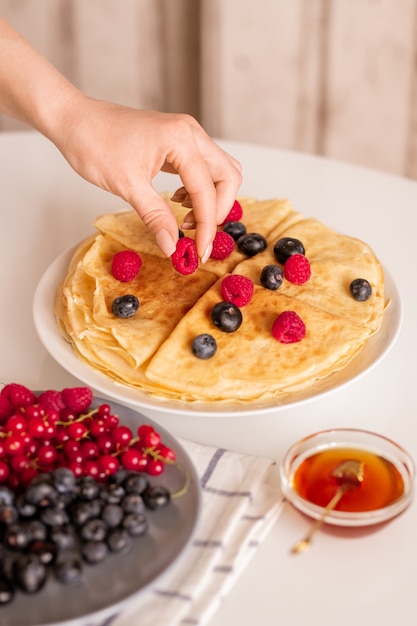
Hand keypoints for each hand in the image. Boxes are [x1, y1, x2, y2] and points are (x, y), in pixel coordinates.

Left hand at [54, 96, 241, 259]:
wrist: (74, 120)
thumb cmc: (95, 143)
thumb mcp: (127, 186)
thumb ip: (156, 217)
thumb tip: (173, 248)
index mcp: (182, 140)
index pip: (208, 190)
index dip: (207, 226)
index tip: (199, 253)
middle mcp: (191, 133)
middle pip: (228, 177)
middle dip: (217, 210)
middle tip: (196, 235)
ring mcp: (186, 135)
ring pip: (220, 171)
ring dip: (211, 199)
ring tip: (185, 219)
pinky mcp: (177, 142)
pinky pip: (203, 168)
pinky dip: (199, 189)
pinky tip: (178, 201)